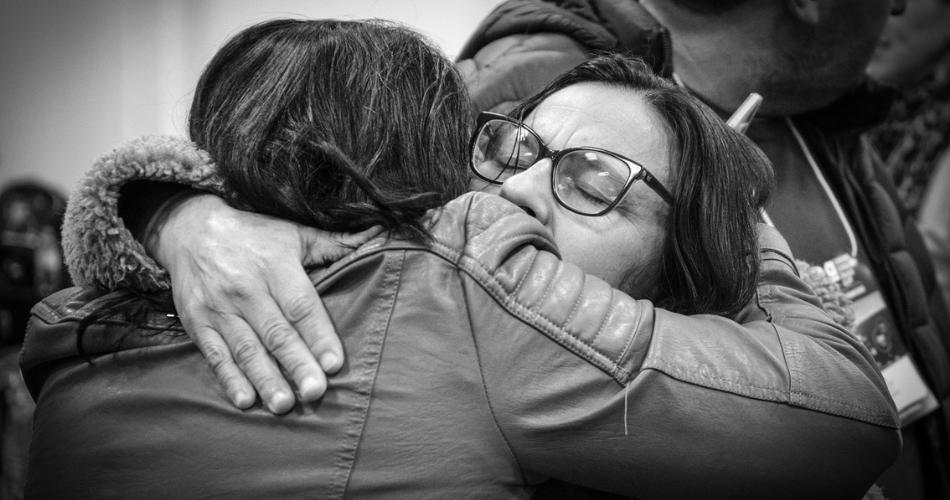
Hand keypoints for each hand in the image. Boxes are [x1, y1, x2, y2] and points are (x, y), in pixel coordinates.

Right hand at [149, 194, 380, 413]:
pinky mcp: (199, 323)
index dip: (318, 335)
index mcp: (275, 267)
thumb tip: (380, 234)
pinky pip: (215, 355)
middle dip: (296, 364)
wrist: (189, 230)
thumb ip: (336, 242)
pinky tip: (245, 399)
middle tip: (315, 392)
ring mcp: (220, 308)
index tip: (334, 363)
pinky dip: (229, 379)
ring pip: (246, 349)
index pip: (301, 305)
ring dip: (265, 378)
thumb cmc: (254, 236)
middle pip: (276, 332)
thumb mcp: (294, 233)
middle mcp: (247, 289)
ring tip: (283, 404)